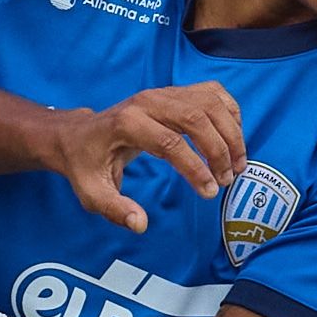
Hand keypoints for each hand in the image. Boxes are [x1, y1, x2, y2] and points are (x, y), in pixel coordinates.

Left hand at [35, 83, 245, 234]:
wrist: (79, 135)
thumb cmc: (86, 164)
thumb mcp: (91, 193)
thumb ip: (115, 210)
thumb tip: (141, 224)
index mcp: (127, 123)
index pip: (170, 142)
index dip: (195, 168)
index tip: (210, 191)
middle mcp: (147, 101)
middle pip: (197, 117)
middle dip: (219, 150)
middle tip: (228, 179)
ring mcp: (163, 92)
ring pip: (210, 102)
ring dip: (231, 132)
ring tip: (238, 164)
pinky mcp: (174, 92)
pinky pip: (212, 93)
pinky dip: (229, 113)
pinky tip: (234, 138)